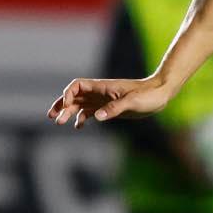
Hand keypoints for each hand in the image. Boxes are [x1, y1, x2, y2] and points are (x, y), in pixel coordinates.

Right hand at [48, 76, 172, 128]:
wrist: (160, 94)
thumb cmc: (147, 95)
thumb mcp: (131, 102)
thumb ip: (113, 109)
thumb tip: (97, 117)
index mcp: (102, 87)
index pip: (77, 86)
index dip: (68, 94)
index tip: (67, 106)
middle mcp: (100, 93)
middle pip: (74, 96)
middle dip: (62, 105)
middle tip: (53, 118)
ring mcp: (103, 100)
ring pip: (80, 105)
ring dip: (69, 112)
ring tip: (60, 123)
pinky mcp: (109, 108)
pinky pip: (90, 112)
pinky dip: (82, 118)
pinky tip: (78, 126)